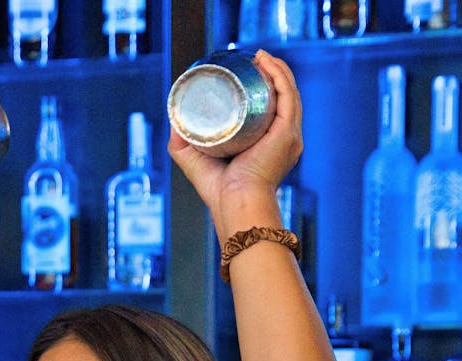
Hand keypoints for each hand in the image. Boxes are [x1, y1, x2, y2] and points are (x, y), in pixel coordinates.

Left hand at [167, 50, 303, 228]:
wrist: (235, 204)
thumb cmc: (220, 193)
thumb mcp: (196, 162)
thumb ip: (183, 144)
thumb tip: (172, 122)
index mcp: (271, 145)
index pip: (271, 108)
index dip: (261, 86)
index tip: (244, 70)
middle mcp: (285, 138)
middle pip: (281, 95)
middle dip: (268, 72)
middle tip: (249, 59)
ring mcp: (289, 135)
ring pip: (287, 90)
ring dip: (274, 67)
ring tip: (257, 56)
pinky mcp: (287, 132)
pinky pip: (288, 95)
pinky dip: (278, 75)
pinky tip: (266, 61)